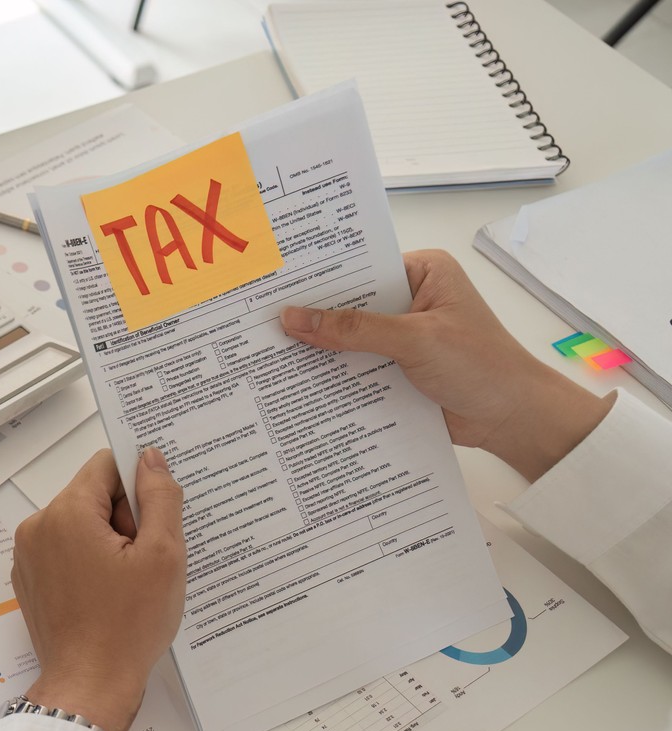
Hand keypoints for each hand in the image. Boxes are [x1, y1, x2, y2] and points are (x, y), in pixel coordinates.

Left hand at [10, 448, 184, 730]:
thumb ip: (160, 497)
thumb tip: (150, 457)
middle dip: (124, 520)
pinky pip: (65, 552)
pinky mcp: (29, 581)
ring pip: (80, 525)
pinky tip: (108, 595)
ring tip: (126, 583)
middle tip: (142, 562)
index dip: (137, 488)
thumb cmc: (128, 625)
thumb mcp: (163, 554)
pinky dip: (89, 564)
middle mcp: (37, 527)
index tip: (154, 521)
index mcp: (65, 513)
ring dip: (109, 543)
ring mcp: (28, 556)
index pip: (107, 465)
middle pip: (92, 495)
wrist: (90, 684)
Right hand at [281, 248, 611, 481]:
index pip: (360, 268)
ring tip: (267, 353)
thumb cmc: (483, 366)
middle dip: (313, 318)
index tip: (276, 286)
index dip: (320, 280)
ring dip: (320, 351)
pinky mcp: (395, 370)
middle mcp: (410, 298)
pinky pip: (354, 369)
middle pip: (349, 305)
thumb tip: (295, 318)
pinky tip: (296, 382)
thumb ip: (353, 330)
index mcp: (423, 271)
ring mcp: (401, 336)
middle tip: (260, 322)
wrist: (513, 418)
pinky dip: (333, 377)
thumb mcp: (415, 340)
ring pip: (348, 340)